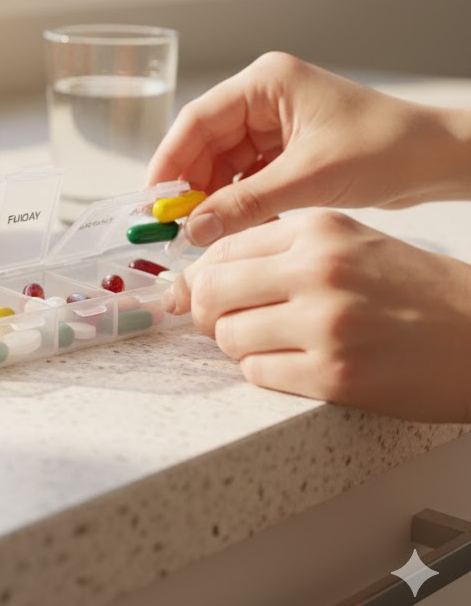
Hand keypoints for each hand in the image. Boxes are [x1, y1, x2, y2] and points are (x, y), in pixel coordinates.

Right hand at [147, 52, 470, 246]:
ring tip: (202, 230)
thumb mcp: (308, 179)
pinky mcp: (288, 146)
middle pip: (206, 141)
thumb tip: (194, 228)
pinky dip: (238, 198)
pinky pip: (247, 173)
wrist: (439, 159)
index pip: (198, 120)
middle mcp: (264, 96)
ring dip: (214, 194)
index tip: (153, 201)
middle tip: (173, 224)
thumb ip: (246, 203)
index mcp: (265, 83)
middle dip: (190, 183)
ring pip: (224, 161)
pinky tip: (233, 223)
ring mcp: (275, 121)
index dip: (169, 161)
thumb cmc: (385, 149)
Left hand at [163, 209, 470, 422]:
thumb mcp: (345, 243)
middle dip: (205, 310)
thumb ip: (272, 251)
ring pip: (228, 336)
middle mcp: (317, 270)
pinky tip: (292, 362)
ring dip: (236, 344)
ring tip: (269, 340)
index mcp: (317, 230)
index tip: (199, 290)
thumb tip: (194, 280)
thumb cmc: (410, 289)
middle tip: (219, 320)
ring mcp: (326, 325)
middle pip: (211, 291)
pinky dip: (263, 370)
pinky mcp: (336, 375)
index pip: (221, 249)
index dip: (201, 275)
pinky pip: (257, 373)